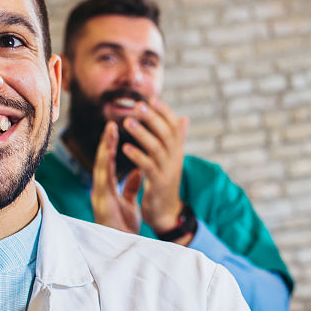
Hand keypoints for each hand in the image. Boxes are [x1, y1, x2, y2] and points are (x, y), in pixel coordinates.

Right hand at [90, 121, 141, 233]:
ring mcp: (99, 195)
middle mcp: (101, 189)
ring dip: (105, 149)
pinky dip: (105, 165)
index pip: (108, 163)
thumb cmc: (123, 227)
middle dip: (106, 142)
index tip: (115, 129)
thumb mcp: (130, 203)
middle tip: (111, 123)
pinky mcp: (101, 202)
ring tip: (109, 133)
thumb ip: (131, 186)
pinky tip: (108, 154)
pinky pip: (103, 180)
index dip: (111, 146)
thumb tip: (137, 171)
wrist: (122, 246)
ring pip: (100, 167)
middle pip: (102, 161)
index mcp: (107, 189)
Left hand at [121, 98, 188, 232]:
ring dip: (142, 134)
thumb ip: (176, 139)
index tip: (151, 98)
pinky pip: (148, 166)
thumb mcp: (172, 159)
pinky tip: (125, 147)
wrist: (166, 212)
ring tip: (127, 122)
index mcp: (177, 151)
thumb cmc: (165, 183)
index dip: (164, 112)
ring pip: (157, 148)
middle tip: (137, 106)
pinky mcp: (159, 184)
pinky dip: (137, 155)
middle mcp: (175, 158)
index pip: (174, 126)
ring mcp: (168, 171)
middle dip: (152, 118)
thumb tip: (184, 118)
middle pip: (166, 133)